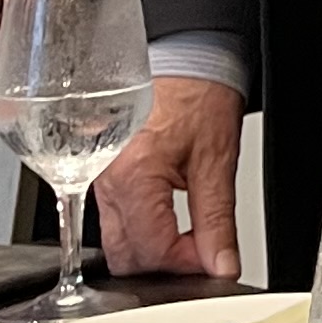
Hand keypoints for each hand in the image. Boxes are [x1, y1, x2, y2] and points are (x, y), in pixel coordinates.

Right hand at [97, 74, 245, 278]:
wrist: (184, 55)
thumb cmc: (198, 92)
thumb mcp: (217, 160)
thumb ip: (217, 221)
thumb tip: (221, 266)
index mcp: (133, 176)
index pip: (151, 252)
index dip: (187, 266)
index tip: (213, 260)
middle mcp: (106, 180)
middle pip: (125, 257)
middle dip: (165, 267)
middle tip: (203, 253)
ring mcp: (99, 180)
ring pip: (116, 244)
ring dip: (151, 252)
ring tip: (189, 236)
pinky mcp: (103, 176)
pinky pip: (114, 222)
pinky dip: (140, 233)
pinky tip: (167, 224)